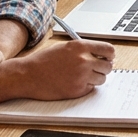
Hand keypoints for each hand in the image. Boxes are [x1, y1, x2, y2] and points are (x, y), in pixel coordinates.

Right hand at [0, 39, 115, 103]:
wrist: (28, 75)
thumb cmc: (44, 61)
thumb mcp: (65, 47)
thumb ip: (83, 49)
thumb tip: (101, 55)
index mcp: (80, 46)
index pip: (108, 50)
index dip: (110, 55)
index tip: (108, 58)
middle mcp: (83, 60)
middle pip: (108, 66)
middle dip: (103, 68)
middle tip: (95, 69)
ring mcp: (81, 76)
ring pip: (102, 79)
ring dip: (95, 78)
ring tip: (81, 76)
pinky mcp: (77, 90)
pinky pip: (91, 88)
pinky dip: (86, 87)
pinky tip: (73, 82)